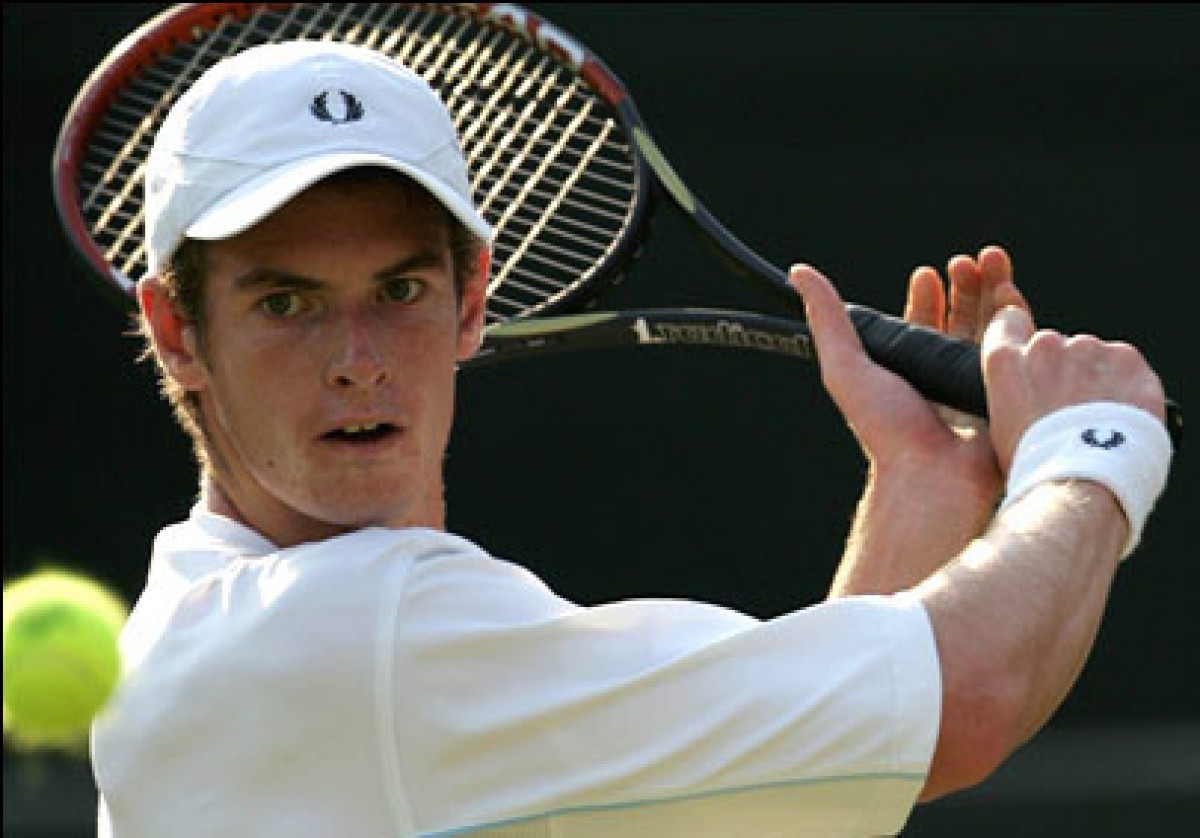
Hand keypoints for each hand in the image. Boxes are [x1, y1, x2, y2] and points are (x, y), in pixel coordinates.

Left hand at [794, 246, 1025, 494]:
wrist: (933, 475)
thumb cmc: (886, 429)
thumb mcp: (846, 366)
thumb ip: (827, 319)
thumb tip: (799, 274)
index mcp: (908, 372)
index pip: (921, 324)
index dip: (927, 296)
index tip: (928, 272)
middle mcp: (943, 377)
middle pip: (961, 319)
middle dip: (967, 285)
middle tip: (970, 260)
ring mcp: (978, 385)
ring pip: (993, 329)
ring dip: (993, 292)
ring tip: (992, 263)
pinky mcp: (1011, 393)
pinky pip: (1021, 350)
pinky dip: (1019, 319)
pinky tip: (1012, 296)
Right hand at [981, 303, 1166, 472]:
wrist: (1084, 480)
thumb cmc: (1036, 465)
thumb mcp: (1000, 428)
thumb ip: (1009, 395)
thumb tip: (1023, 397)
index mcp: (1006, 362)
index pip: (1007, 323)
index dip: (1017, 334)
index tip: (1029, 354)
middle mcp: (1045, 346)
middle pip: (1056, 347)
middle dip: (1062, 370)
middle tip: (1068, 409)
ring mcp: (1089, 350)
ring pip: (1092, 356)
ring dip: (1093, 377)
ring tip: (1098, 418)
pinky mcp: (1127, 360)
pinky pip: (1125, 365)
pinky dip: (1125, 385)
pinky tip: (1119, 414)